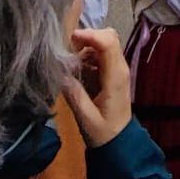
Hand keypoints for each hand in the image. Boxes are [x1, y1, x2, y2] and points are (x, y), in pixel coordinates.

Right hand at [62, 27, 132, 146]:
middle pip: (108, 37)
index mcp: (116, 76)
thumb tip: (60, 73)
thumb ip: (74, 94)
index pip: (108, 42)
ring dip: (86, 48)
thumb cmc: (103, 133)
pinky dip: (87, 56)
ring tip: (70, 64)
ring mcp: (117, 69)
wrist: (119, 143)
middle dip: (87, 38)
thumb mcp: (86, 117)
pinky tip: (76, 70)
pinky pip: (100, 55)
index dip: (89, 35)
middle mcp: (120, 68)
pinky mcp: (112, 73)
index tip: (69, 38)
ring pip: (104, 44)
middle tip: (67, 51)